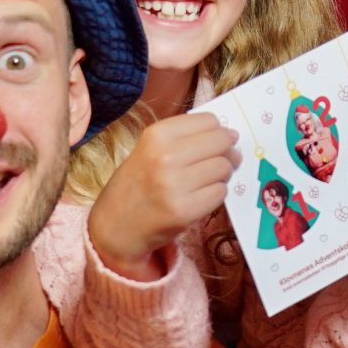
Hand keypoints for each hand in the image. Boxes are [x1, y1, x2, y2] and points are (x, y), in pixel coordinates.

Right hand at [87, 114, 241, 280]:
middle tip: (220, 161)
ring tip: (205, 181)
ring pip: (224, 168)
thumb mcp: (150, 148)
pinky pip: (220, 193)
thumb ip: (186, 138)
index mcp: (156, 135)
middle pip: (221, 142)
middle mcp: (166, 156)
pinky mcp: (185, 211)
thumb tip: (232, 135)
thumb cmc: (136, 183)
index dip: (218, 131)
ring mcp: (176, 185)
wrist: (115, 226)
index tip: (216, 141)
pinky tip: (200, 196)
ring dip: (221, 175)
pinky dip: (216, 194)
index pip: (209, 121)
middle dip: (226, 151)